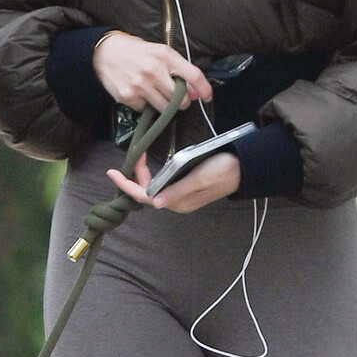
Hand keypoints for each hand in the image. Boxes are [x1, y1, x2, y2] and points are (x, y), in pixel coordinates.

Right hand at [92, 33, 211, 111]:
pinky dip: (145, 104)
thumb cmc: (135, 51)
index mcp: (165, 55)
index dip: (204, 88)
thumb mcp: (160, 53)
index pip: (193, 75)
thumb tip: (193, 91)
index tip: (207, 97)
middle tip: (175, 97)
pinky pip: (145, 109)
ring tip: (156, 94)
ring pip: (165, 108)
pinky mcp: (128, 96)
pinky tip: (138, 92)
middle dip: (181, 101)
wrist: (105, 52)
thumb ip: (177, 69)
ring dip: (165, 106)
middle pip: (180, 98)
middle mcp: (153, 70)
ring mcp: (140, 85)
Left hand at [108, 151, 241, 214]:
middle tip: (134, 154)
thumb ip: (177, 190)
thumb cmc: (223, 170)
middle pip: (146, 191)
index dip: (126, 185)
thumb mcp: (199, 178)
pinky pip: (163, 183)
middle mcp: (176, 202)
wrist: (244, 167)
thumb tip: (154, 202)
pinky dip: (154, 174)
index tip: (112, 172)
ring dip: (144, 174)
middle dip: (135, 175)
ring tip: (138, 157)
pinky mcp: (186, 188)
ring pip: (154, 187)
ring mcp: (181, 196)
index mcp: (177, 202)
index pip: (144, 196)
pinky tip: (152, 164)